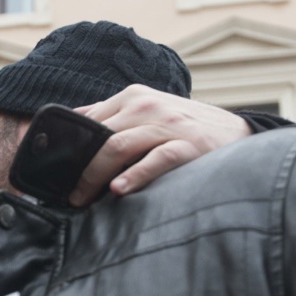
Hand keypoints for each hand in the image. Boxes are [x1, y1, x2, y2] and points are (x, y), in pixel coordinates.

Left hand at [69, 84, 252, 205]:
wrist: (237, 134)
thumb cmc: (184, 130)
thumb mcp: (148, 114)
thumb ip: (113, 118)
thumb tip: (71, 124)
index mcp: (133, 97)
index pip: (89, 122)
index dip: (70, 149)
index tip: (58, 174)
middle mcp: (147, 106)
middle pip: (99, 137)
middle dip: (79, 168)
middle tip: (70, 195)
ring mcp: (168, 124)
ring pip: (117, 147)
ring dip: (95, 176)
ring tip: (82, 199)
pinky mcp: (188, 145)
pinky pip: (155, 159)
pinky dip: (134, 176)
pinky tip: (118, 190)